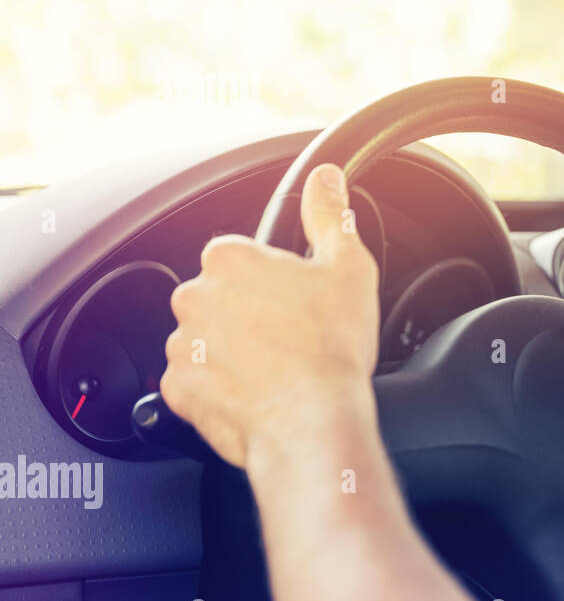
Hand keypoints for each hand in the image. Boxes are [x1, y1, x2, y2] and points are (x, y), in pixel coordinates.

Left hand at [160, 164, 380, 469]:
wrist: (313, 422)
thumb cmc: (332, 348)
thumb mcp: (349, 267)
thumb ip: (330, 215)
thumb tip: (325, 178)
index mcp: (231, 260)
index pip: (243, 257)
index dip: (276, 279)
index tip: (298, 301)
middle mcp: (194, 297)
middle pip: (223, 297)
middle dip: (252, 313)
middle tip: (295, 336)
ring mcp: (182, 345)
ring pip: (209, 338)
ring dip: (235, 349)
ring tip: (280, 369)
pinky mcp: (178, 390)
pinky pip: (197, 381)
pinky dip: (222, 386)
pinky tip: (260, 392)